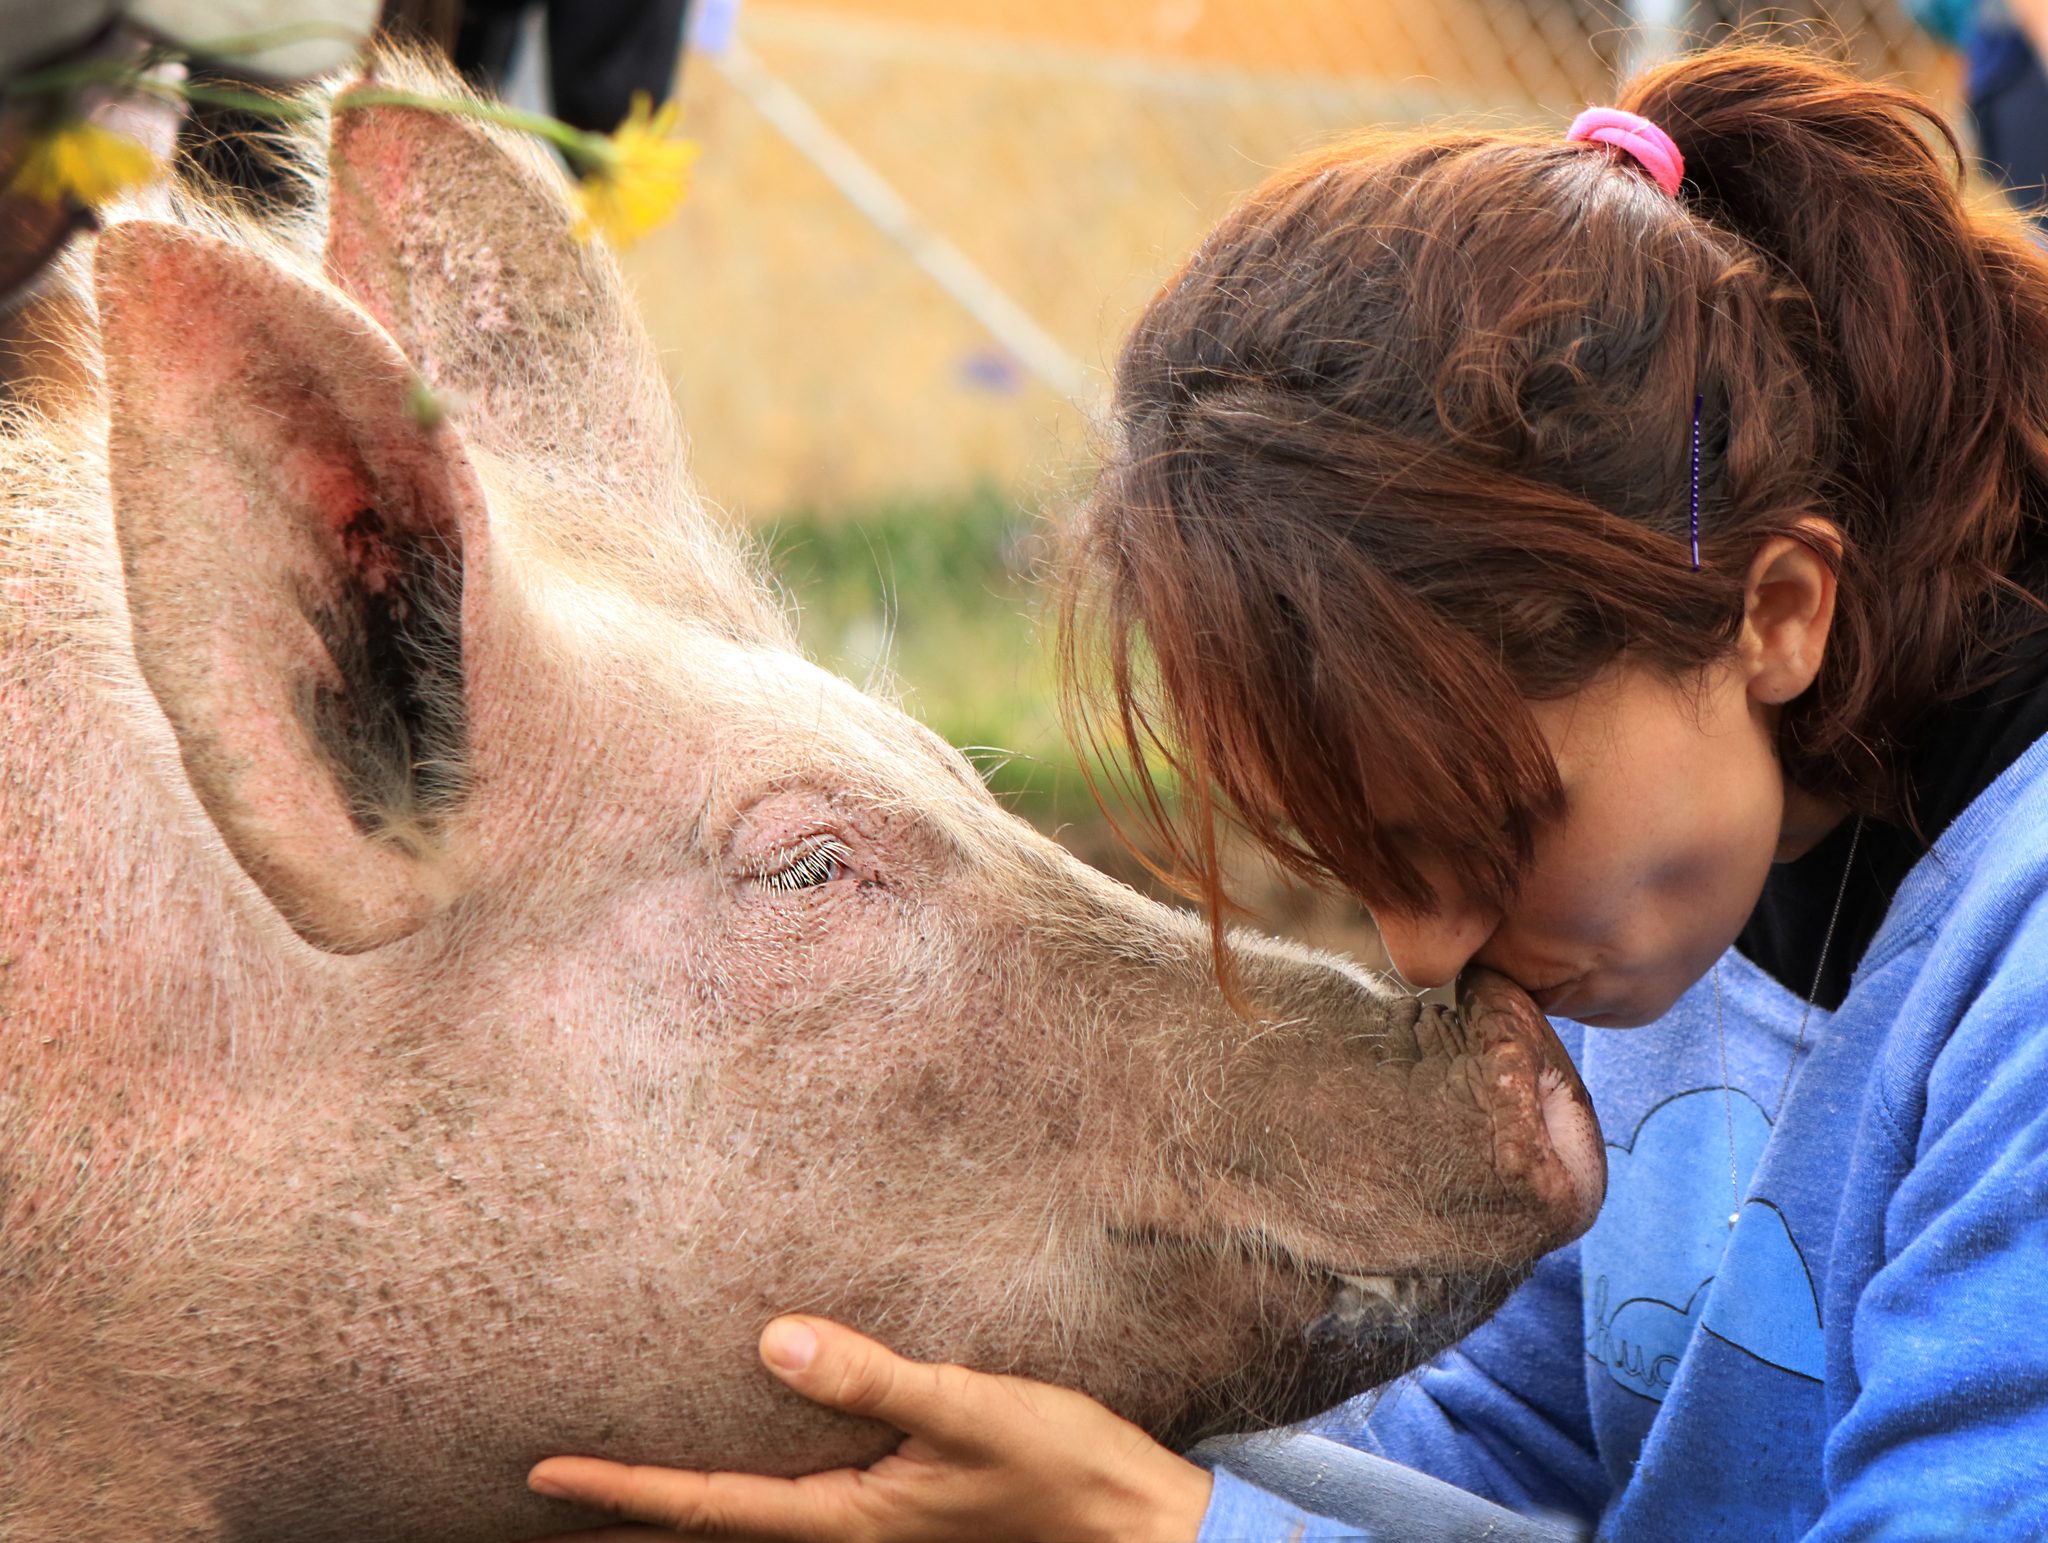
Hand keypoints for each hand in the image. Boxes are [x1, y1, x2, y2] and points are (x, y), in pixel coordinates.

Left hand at [527, 1315, 1212, 1542]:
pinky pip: (786, 1510)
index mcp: (847, 1517)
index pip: (705, 1508)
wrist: (1133, 1526)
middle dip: (620, 1526)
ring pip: (742, 1528)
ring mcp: (869, 1529)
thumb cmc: (1059, 1469)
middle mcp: (844, 1533)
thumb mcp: (970, 1410)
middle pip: (705, 1534)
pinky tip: (730, 1472)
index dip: (619, 1492)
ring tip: (603, 1501)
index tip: (539, 1475)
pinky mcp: (896, 1511)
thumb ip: (873, 1380)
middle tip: (536, 1512)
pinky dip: (732, 1501)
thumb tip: (772, 1342)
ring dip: (669, 1517)